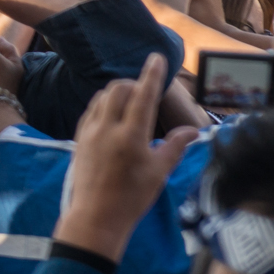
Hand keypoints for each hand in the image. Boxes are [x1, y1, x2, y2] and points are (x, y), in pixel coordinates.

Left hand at [48, 54, 200, 264]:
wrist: (96, 216)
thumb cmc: (133, 197)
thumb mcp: (159, 172)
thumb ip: (175, 146)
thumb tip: (193, 130)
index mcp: (131, 135)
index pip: (143, 95)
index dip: (151, 74)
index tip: (157, 57)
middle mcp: (107, 127)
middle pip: (118, 90)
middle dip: (133, 84)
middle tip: (146, 91)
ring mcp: (90, 131)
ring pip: (102, 98)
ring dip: (117, 93)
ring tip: (131, 104)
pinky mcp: (79, 138)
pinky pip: (91, 110)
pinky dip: (103, 105)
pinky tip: (112, 116)